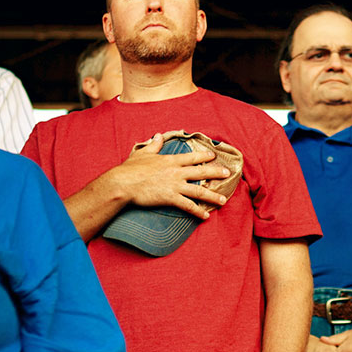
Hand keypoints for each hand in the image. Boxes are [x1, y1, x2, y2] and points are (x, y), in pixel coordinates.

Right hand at [97, 132, 231, 220]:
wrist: (123, 183)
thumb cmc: (130, 169)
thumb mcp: (143, 153)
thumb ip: (154, 145)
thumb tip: (159, 135)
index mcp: (170, 160)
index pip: (191, 157)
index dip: (204, 155)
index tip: (213, 156)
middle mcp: (176, 172)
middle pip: (201, 171)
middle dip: (216, 172)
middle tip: (228, 174)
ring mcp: (174, 185)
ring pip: (199, 190)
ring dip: (213, 196)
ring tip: (223, 200)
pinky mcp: (170, 198)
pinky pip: (188, 206)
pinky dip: (198, 211)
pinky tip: (206, 216)